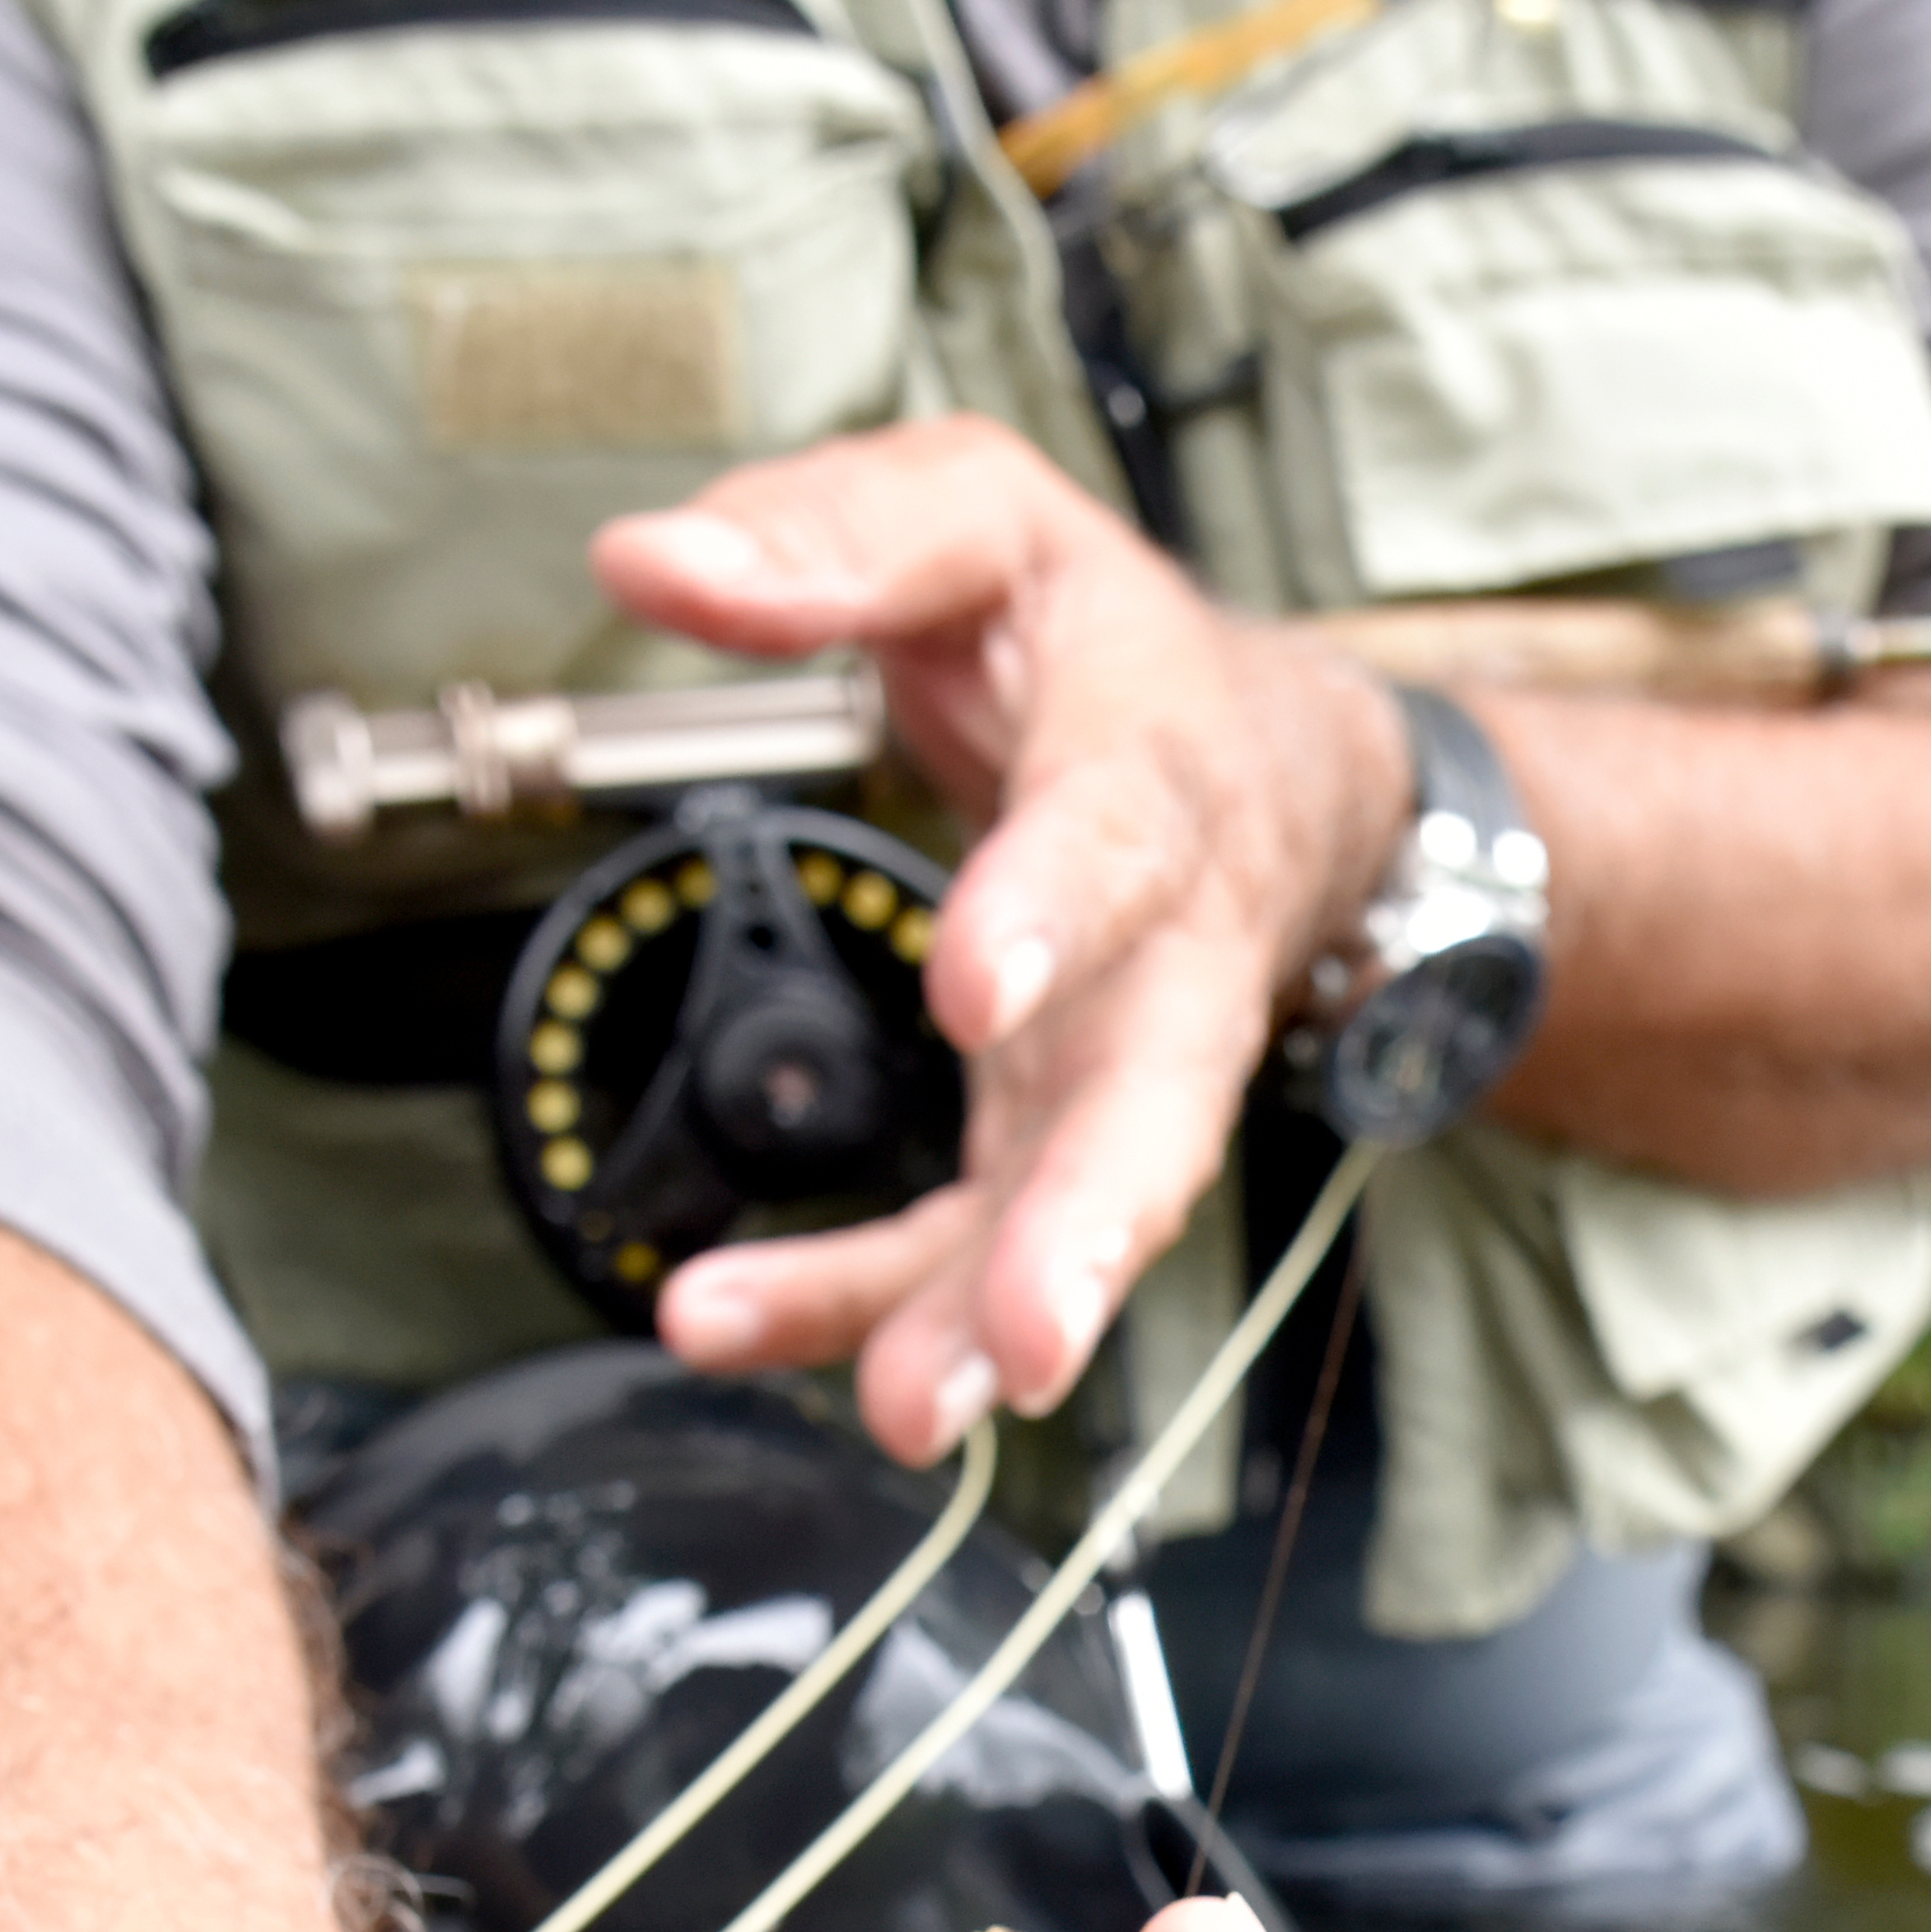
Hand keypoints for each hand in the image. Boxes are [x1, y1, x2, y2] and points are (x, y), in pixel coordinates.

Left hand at [593, 423, 1409, 1463]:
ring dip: (993, 1318)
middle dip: (1088, 1221)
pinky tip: (745, 1330)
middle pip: (1150, 1098)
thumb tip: (652, 559)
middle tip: (1033, 1332)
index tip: (977, 991)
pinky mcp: (1058, 1145)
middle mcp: (1165, 951)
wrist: (1278, 768)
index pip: (1112, 843)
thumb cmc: (1107, 647)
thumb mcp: (984, 522)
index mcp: (1149, 770)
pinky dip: (872, 1306)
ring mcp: (1122, 1071)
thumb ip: (835, 534)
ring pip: (1080, 1213)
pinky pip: (974, 1247)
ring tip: (912, 1409)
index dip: (1051, 917)